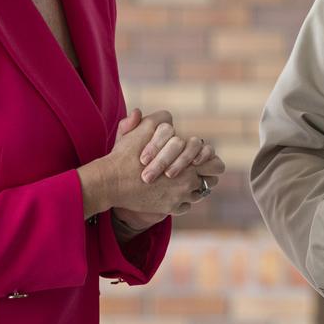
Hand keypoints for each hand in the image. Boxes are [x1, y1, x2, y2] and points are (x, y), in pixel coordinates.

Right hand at [77, 109, 203, 217]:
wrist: (110, 182)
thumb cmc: (124, 155)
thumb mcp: (138, 131)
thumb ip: (153, 121)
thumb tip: (158, 116)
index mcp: (185, 158)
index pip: (213, 160)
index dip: (208, 157)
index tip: (199, 157)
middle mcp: (187, 178)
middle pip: (213, 176)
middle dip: (207, 172)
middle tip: (197, 170)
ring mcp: (180, 195)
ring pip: (201, 192)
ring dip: (194, 187)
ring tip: (184, 181)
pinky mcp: (170, 208)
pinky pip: (186, 205)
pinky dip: (182, 201)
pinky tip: (172, 193)